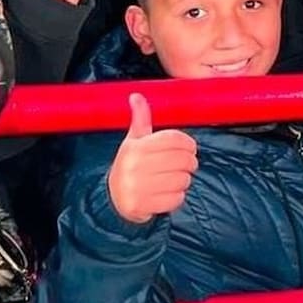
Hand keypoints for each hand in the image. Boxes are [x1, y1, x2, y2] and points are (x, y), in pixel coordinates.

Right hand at [107, 93, 197, 223]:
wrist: (112, 199)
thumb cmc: (130, 165)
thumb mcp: (133, 141)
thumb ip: (140, 119)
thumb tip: (136, 96)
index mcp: (135, 147)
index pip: (173, 139)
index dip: (188, 143)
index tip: (190, 147)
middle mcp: (134, 166)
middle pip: (182, 160)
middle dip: (189, 162)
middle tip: (186, 165)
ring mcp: (136, 187)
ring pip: (182, 180)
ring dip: (184, 180)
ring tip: (175, 179)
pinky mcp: (141, 206)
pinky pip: (176, 199)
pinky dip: (177, 197)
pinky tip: (169, 193)